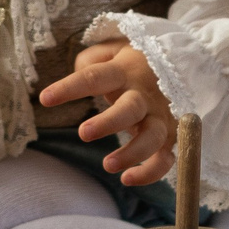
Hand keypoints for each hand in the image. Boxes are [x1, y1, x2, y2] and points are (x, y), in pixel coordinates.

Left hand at [38, 39, 176, 186]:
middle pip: (130, 109)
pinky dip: (151, 172)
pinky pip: (165, 158)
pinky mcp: (170, 136)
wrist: (183, 63)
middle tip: (84, 133)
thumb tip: (78, 69)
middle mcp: (144, 95)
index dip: (70, 87)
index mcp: (125, 71)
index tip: (45, 98)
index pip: (95, 77)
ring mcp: (160, 116)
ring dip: (132, 153)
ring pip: (152, 137)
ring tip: (108, 165)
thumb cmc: (135, 62)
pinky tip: (128, 179)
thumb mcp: (115, 48)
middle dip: (109, 122)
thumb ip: (93, 57)